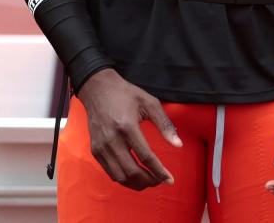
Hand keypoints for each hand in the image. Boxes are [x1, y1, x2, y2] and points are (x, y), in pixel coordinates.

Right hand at [77, 68, 182, 190]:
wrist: (98, 89)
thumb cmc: (126, 94)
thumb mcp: (150, 103)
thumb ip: (165, 124)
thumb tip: (178, 144)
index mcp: (127, 126)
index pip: (145, 156)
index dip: (159, 171)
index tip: (169, 179)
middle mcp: (112, 140)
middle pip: (131, 171)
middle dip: (149, 181)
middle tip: (160, 181)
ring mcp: (101, 147)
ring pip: (120, 176)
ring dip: (136, 184)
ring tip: (150, 180)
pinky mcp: (95, 150)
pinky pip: (110, 172)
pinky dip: (124, 178)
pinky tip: (135, 175)